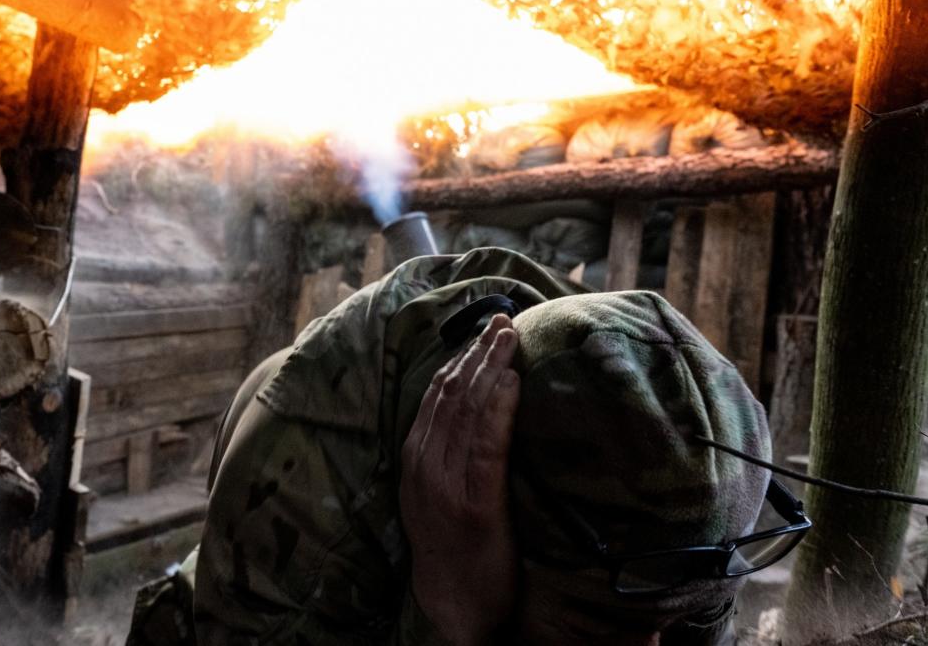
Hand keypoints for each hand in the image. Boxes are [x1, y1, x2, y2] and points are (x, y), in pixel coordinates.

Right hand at [399, 314, 521, 645]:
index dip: (462, 357)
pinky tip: (513, 383)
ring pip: (466, 410)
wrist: (453, 605)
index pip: (436, 394)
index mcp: (414, 457)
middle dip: (478, 352)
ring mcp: (445, 484)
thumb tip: (475, 405)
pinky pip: (486, 444)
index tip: (486, 329)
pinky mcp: (474, 503)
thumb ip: (447, 452)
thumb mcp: (437, 493)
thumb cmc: (455, 547)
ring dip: (490, 368)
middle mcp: (423, 465)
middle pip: (450, 393)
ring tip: (511, 339)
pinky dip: (499, 408)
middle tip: (504, 321)